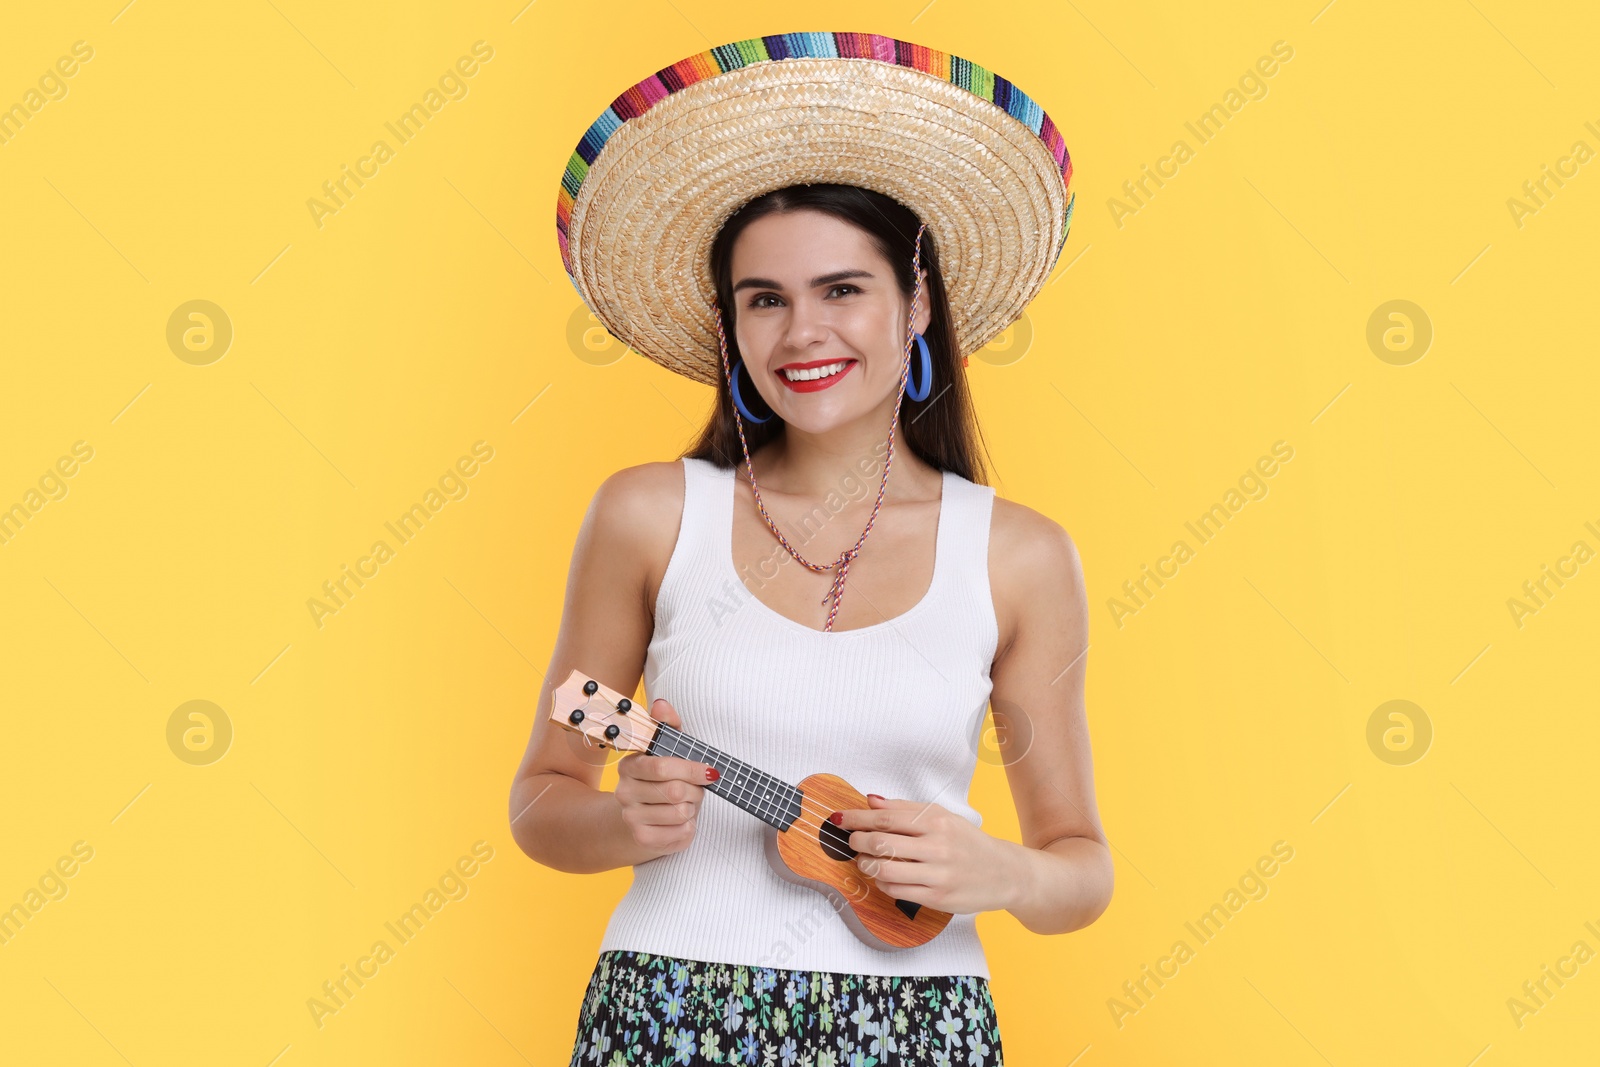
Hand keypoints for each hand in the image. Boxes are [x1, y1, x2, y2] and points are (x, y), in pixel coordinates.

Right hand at [614, 698, 717, 856]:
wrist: (636, 820)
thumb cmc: (658, 781)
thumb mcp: (664, 751)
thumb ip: (666, 727)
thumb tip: (661, 704)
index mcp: (629, 766)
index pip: (661, 767)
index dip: (691, 769)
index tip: (710, 771)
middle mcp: (624, 792)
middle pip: (675, 791)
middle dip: (695, 791)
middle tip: (696, 790)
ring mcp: (631, 818)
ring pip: (681, 813)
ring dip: (693, 808)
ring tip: (686, 804)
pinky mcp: (643, 839)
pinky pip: (682, 832)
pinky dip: (689, 827)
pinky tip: (680, 821)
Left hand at [834, 794, 1021, 914]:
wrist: (1006, 873)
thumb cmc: (969, 843)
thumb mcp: (943, 817)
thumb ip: (906, 808)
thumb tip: (871, 801)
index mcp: (937, 822)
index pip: (886, 818)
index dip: (857, 818)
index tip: (840, 818)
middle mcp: (938, 847)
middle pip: (881, 843)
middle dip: (858, 841)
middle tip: (852, 841)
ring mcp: (938, 874)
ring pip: (885, 870)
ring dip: (866, 864)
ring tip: (864, 860)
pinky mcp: (938, 898)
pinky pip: (897, 891)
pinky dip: (881, 883)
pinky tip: (882, 877)